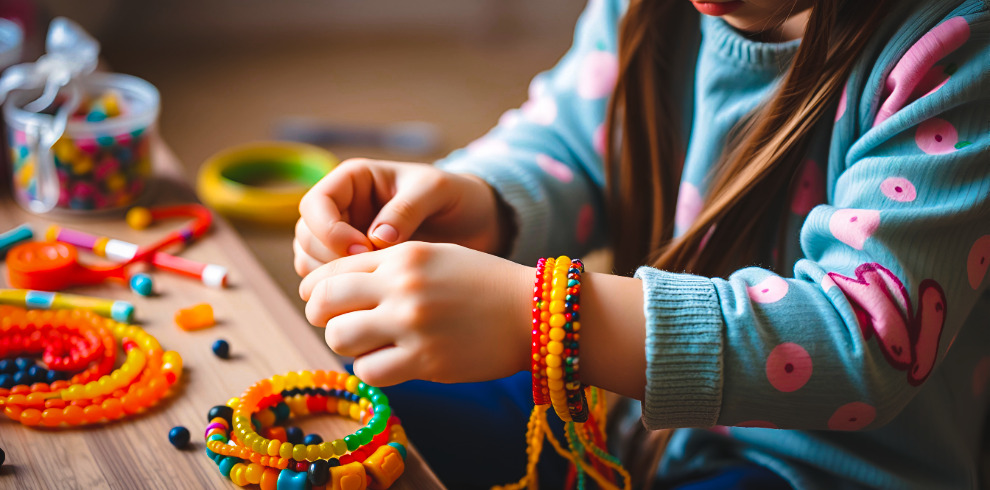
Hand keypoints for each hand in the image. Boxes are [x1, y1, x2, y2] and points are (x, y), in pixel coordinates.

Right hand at [294, 159, 508, 276]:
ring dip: (334, 279)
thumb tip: (376, 238)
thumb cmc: (456, 197)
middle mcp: (341, 208)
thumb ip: (407, 208)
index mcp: (353, 180)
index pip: (314, 204)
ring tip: (376, 285)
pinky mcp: (354, 266)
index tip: (363, 249)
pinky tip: (378, 295)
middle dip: (330, 259)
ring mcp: (343, 238)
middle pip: (306, 237)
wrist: (476, 224)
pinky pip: (332, 283)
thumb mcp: (437, 191)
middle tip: (370, 273)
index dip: (329, 230)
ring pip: (311, 262)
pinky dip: (345, 292)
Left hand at [299, 241, 532, 386]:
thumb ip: (385, 267)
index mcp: (401, 255)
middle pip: (322, 304)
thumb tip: (333, 292)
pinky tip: (393, 362)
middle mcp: (401, 286)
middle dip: (323, 318)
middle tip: (341, 326)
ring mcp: (412, 324)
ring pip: (340, 339)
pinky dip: (374, 369)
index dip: (316, 291)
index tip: (325, 304)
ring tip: (372, 345)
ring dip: (349, 345)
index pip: (329, 271)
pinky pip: (369, 371)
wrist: (533, 312)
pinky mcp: (425, 361)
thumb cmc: (482, 284)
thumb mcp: (433, 256)